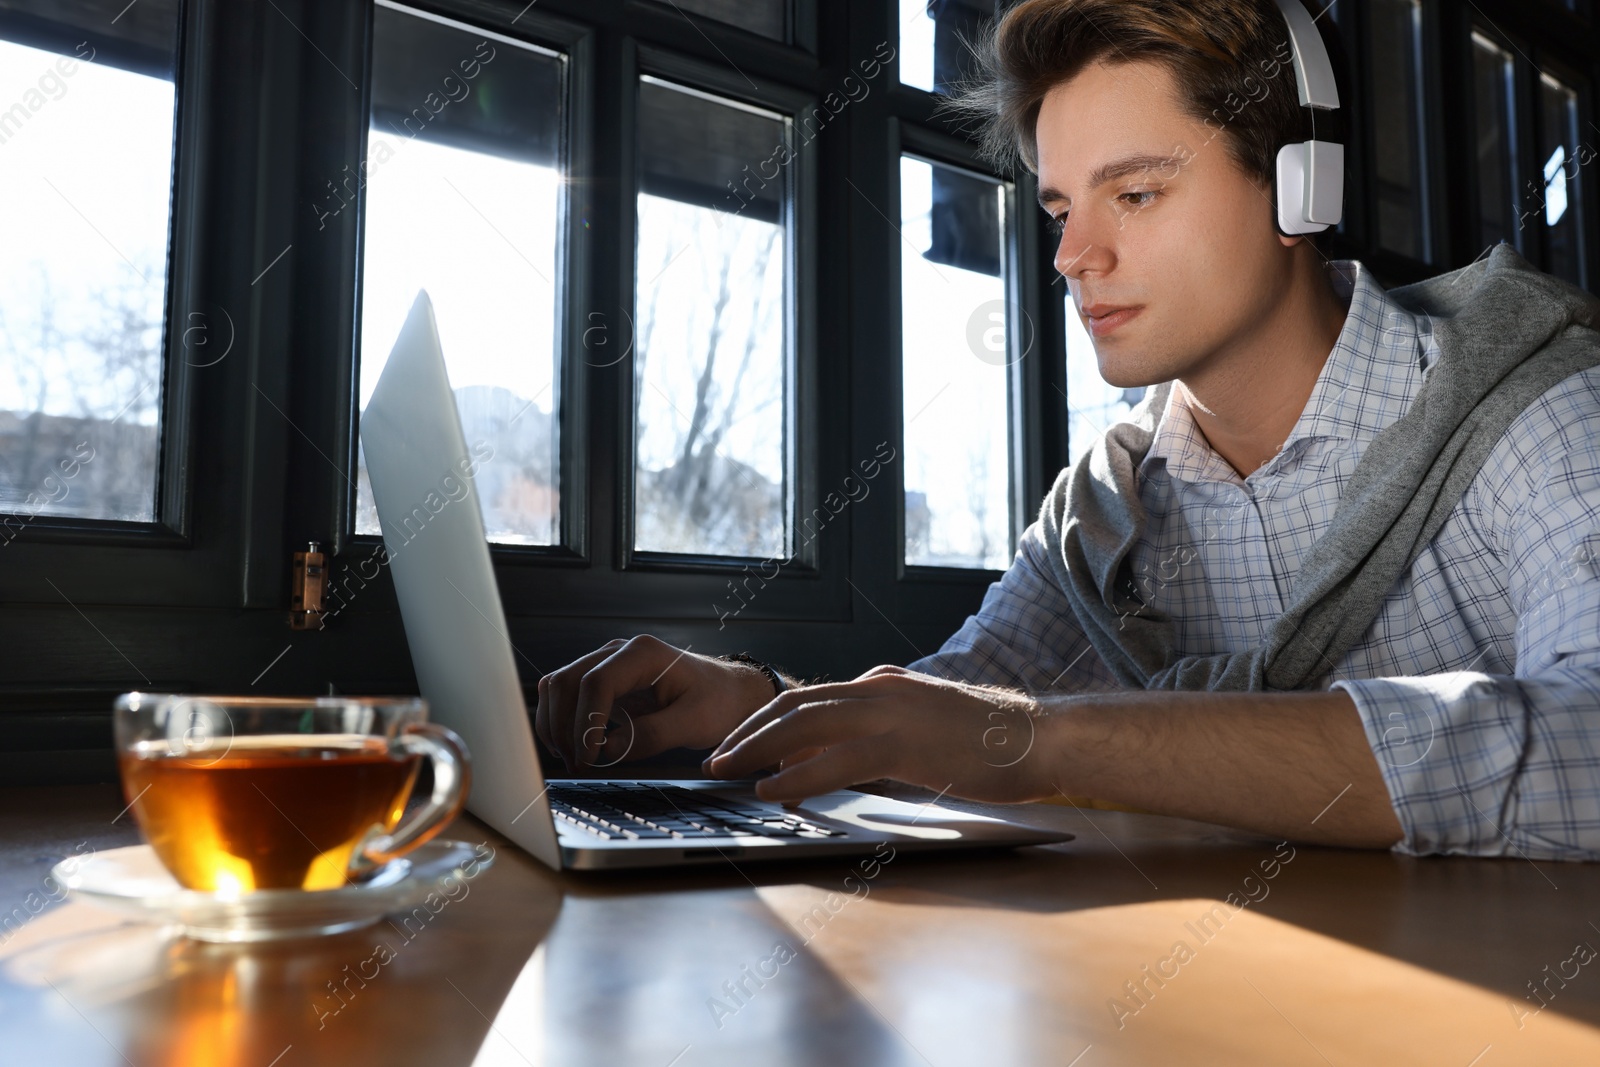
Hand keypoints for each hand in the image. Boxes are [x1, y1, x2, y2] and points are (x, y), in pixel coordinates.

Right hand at [533, 635, 777, 769]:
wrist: (727, 693)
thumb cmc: (717, 703)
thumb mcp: (694, 724)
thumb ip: (651, 736)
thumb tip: (605, 750)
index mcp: (643, 654)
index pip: (596, 682)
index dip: (585, 723)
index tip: (588, 759)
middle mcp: (619, 651)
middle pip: (568, 681)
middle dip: (564, 727)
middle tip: (578, 765)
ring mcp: (607, 661)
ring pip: (559, 685)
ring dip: (556, 724)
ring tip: (574, 760)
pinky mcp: (602, 678)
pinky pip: (566, 693)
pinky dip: (560, 719)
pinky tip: (573, 746)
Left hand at [702, 665, 1052, 803]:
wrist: (1041, 737)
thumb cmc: (991, 741)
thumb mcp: (926, 728)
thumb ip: (884, 734)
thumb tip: (845, 755)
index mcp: (883, 684)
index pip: (811, 697)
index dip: (768, 720)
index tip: (739, 743)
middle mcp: (879, 688)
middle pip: (795, 704)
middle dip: (748, 731)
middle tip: (713, 758)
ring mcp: (890, 713)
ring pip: (804, 725)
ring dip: (756, 749)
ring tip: (724, 771)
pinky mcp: (903, 744)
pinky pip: (835, 759)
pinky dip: (796, 775)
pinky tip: (771, 789)